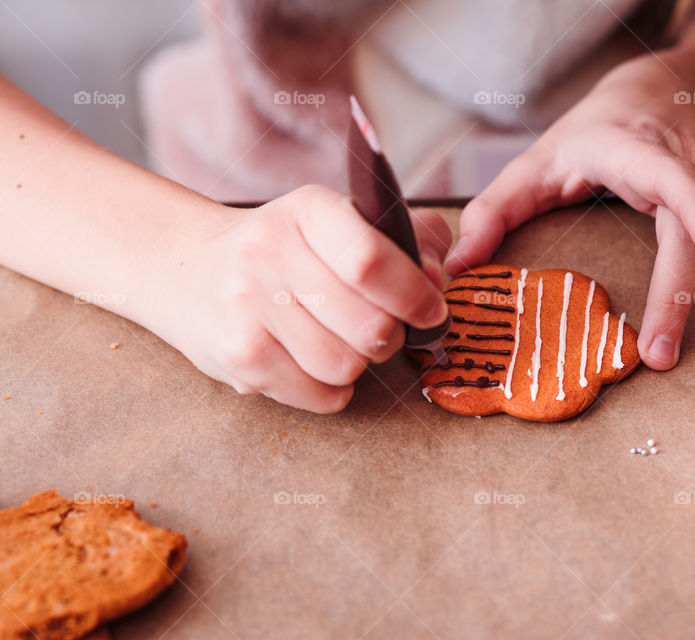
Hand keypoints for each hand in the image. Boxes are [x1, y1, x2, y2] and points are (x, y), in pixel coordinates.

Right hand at [152, 185, 451, 412]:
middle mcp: (270, 253)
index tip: (431, 311)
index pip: (371, 261)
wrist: (187, 270)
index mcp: (308, 210)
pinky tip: (312, 362)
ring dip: (358, 363)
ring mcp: (248, 307)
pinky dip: (331, 389)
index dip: (415, 295)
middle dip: (391, 335)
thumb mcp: (341, 223)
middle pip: (370, 325)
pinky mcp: (237, 358)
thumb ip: (407, 239)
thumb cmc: (287, 250)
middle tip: (379, 327)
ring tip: (337, 341)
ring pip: (347, 366)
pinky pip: (320, 395)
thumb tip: (437, 278)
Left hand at [445, 57, 694, 369]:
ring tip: (685, 301)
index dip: (691, 201)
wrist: (650, 91)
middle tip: (661, 350)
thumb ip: (492, 213)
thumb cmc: (588, 137)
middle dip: (690, 286)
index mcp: (624, 145)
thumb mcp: (532, 166)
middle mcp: (680, 149)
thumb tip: (457, 269)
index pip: (665, 168)